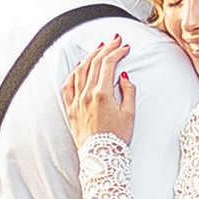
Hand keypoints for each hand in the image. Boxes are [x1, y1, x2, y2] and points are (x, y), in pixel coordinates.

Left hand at [60, 31, 135, 145]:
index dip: (117, 52)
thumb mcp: (130, 114)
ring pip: (80, 71)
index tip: (124, 47)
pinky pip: (68, 86)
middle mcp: (86, 95)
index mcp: (102, 94)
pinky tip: (80, 67)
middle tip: (114, 40)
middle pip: (94, 63)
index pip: (108, 64)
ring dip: (90, 56)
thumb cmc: (117, 139)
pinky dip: (74, 73)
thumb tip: (124, 77)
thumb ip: (128, 91)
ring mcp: (76, 102)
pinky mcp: (70, 109)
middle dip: (105, 49)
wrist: (101, 158)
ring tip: (98, 48)